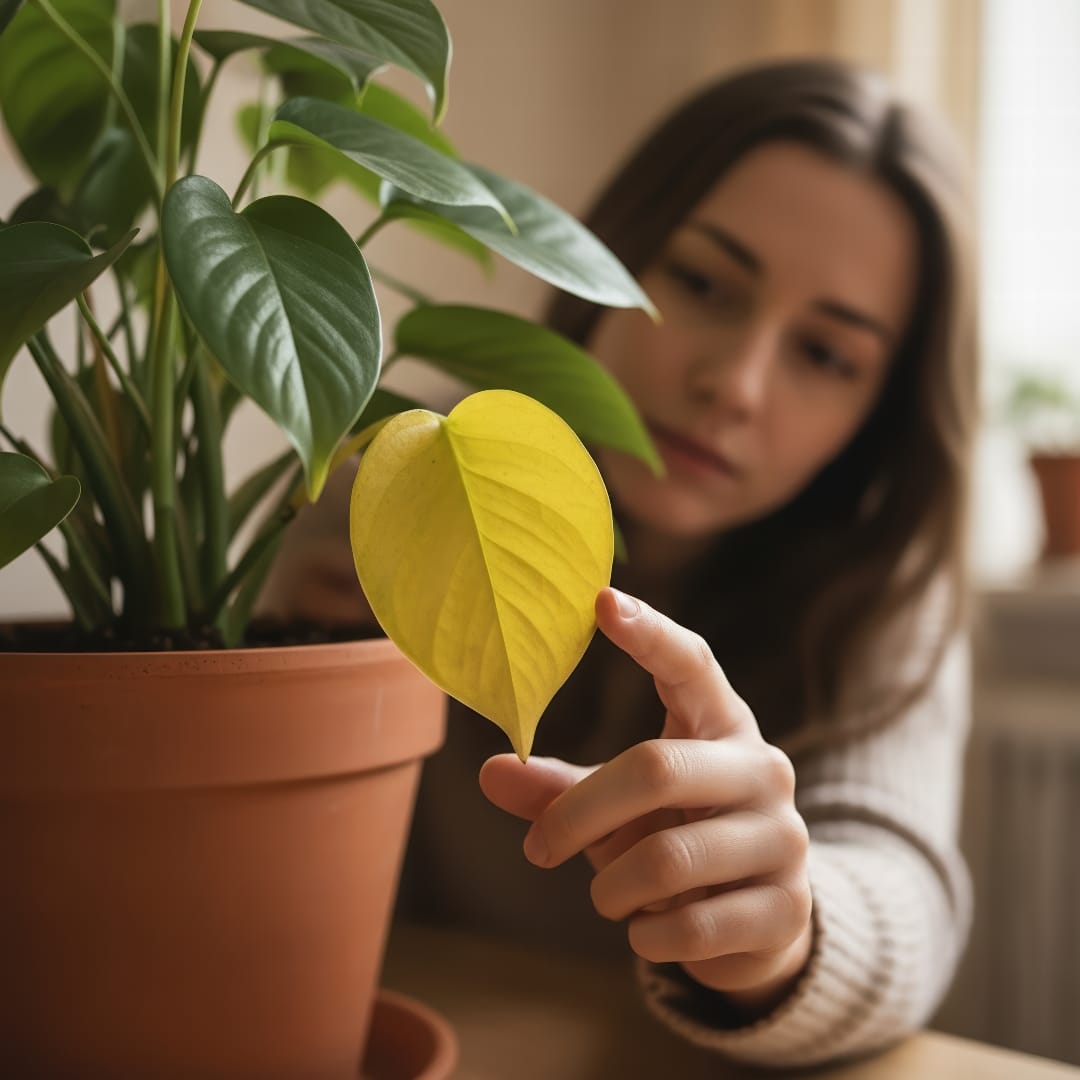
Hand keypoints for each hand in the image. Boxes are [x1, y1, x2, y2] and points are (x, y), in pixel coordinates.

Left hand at [479, 587, 812, 1012]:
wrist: (760, 918)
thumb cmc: (675, 836)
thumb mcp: (621, 808)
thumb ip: (561, 790)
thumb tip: (490, 771)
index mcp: (721, 725)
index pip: (691, 663)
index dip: (649, 633)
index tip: (600, 599)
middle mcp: (763, 769)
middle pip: (656, 768)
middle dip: (579, 814)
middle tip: (537, 848)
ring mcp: (783, 838)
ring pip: (667, 857)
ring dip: (612, 886)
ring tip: (607, 895)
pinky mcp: (787, 908)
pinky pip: (693, 925)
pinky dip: (648, 934)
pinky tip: (647, 930)